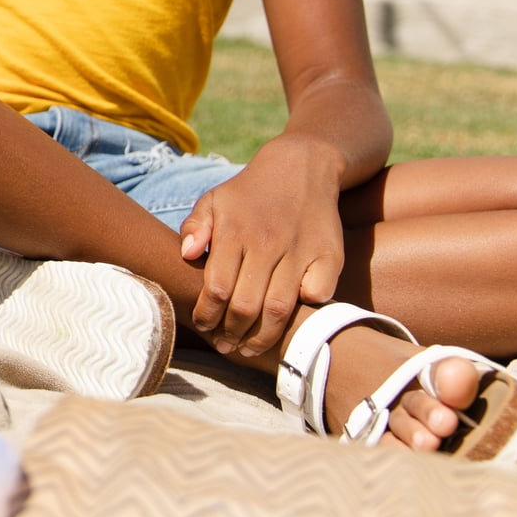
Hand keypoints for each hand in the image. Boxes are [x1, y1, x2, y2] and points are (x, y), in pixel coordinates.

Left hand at [179, 135, 346, 356]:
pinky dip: (305, 312)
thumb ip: (195, 226)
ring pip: (280, 307)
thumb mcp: (214, 199)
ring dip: (264, 336)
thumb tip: (186, 253)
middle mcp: (267, 243)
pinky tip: (290, 324)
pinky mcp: (329, 255)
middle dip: (232, 333)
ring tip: (249, 349)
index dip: (207, 314)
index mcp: (234, 231)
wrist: (301, 167)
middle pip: (247, 304)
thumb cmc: (248, 192)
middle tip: (225, 346)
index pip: (216, 287)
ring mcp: (300, 250)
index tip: (202, 326)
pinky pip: (317, 294)